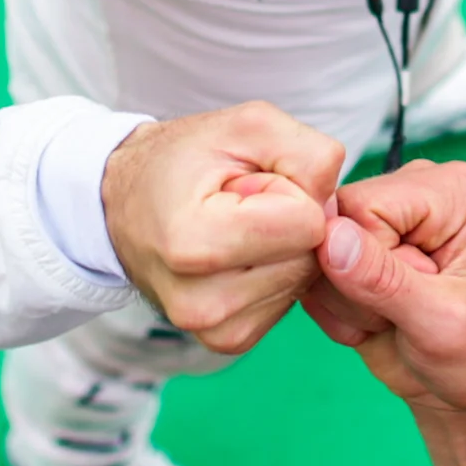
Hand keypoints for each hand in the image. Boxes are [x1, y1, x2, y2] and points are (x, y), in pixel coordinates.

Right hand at [102, 102, 346, 356]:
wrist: (127, 204)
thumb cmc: (182, 160)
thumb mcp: (246, 125)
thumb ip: (309, 153)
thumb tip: (337, 211)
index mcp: (194, 244)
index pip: (307, 222)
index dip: (288, 189)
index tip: (244, 183)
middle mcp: (200, 302)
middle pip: (310, 257)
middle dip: (290, 221)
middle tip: (239, 205)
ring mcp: (213, 328)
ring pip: (303, 280)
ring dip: (283, 247)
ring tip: (236, 228)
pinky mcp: (227, 340)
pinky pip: (288, 301)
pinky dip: (274, 272)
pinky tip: (239, 256)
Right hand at [299, 160, 465, 419]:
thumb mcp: (441, 322)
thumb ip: (383, 280)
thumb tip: (330, 237)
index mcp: (451, 192)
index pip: (362, 204)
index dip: (369, 260)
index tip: (413, 296)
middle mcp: (414, 195)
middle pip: (333, 223)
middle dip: (354, 285)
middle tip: (401, 314)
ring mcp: (383, 224)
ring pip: (316, 252)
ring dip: (346, 303)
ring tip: (393, 320)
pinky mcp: (357, 254)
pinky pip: (314, 275)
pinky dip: (337, 312)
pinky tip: (376, 325)